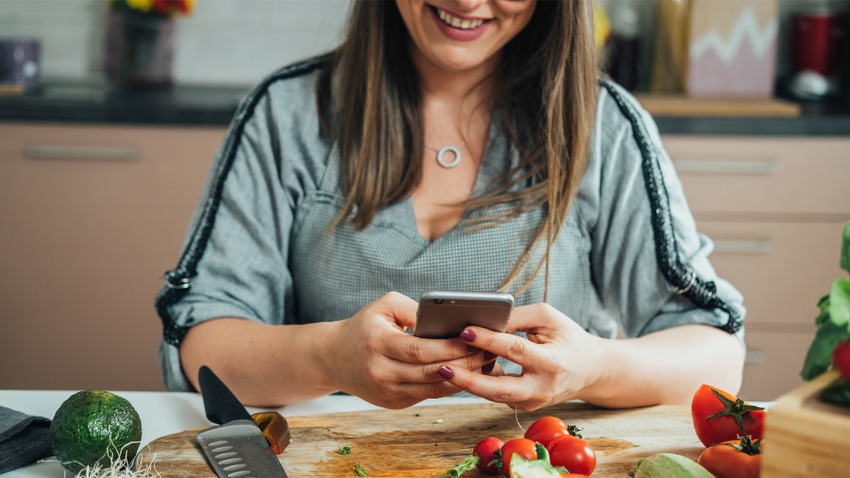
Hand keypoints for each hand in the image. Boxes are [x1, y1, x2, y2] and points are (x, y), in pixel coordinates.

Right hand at [323, 292, 494, 408]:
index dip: (450, 347)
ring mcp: (387, 392)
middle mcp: (381, 372)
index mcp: (377, 344)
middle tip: (490, 351)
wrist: (334, 357)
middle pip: (431, 372)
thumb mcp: (385, 306)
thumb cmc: (365, 325)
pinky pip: (428, 396)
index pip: (420, 350)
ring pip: (433, 389)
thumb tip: (450, 319)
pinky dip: (450, 386)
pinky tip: (468, 375)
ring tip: (485, 364)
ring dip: (463, 378)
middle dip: (464, 363)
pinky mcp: (393, 403)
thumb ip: (416, 310)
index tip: (476, 338)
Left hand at [433, 303, 607, 410]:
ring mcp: (532, 402)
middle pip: (499, 389)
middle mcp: (542, 387)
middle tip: (441, 367)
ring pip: (493, 395)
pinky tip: (458, 370)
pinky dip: (477, 383)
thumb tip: (483, 321)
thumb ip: (516, 318)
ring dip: (467, 382)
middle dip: (468, 380)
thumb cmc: (567, 338)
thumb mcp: (547, 318)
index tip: (464, 330)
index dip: (488, 340)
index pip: (515, 350)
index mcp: (552, 362)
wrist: (590, 370)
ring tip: (441, 368)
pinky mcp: (523, 406)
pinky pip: (496, 394)